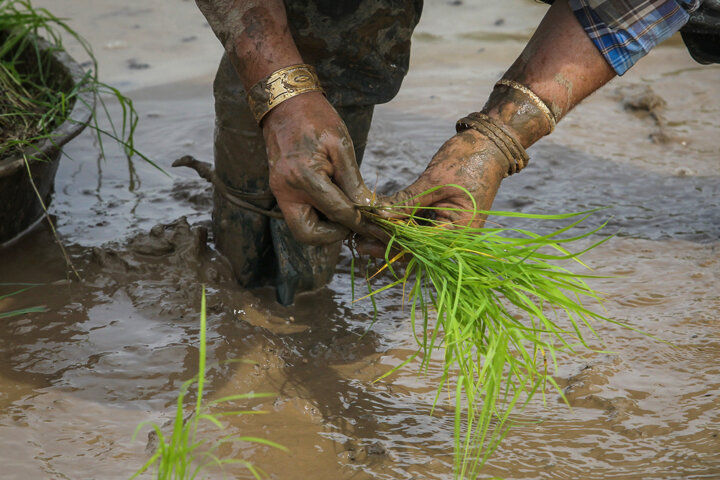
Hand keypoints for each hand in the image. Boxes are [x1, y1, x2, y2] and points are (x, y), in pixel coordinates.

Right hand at [262, 92, 375, 244]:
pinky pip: (299, 214)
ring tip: (346, 208)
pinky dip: (318, 215)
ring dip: (326, 226)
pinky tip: (334, 200)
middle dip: (334, 234)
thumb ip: (354, 182)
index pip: (338, 213)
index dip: (360, 223)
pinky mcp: (279, 191)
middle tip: (355, 221)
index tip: (377, 227)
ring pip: (303, 228)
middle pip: (309, 235)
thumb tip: (370, 209)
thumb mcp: (341, 146)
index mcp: (304, 177)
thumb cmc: (316, 119)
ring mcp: (279, 192)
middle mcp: (286, 190)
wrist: (285, 104)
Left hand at [355, 129, 508, 257]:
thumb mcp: (434, 181)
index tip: (364, 240)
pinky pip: (419, 226)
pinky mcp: (443, 218)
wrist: (489, 144)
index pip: (419, 247)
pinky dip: (400, 223)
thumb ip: (407, 201)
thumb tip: (378, 214)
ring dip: (390, 234)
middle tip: (356, 240)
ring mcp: (450, 228)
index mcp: (460, 234)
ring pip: (414, 238)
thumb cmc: (467, 160)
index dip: (390, 244)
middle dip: (386, 243)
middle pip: (415, 248)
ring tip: (362, 231)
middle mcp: (456, 237)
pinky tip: (379, 219)